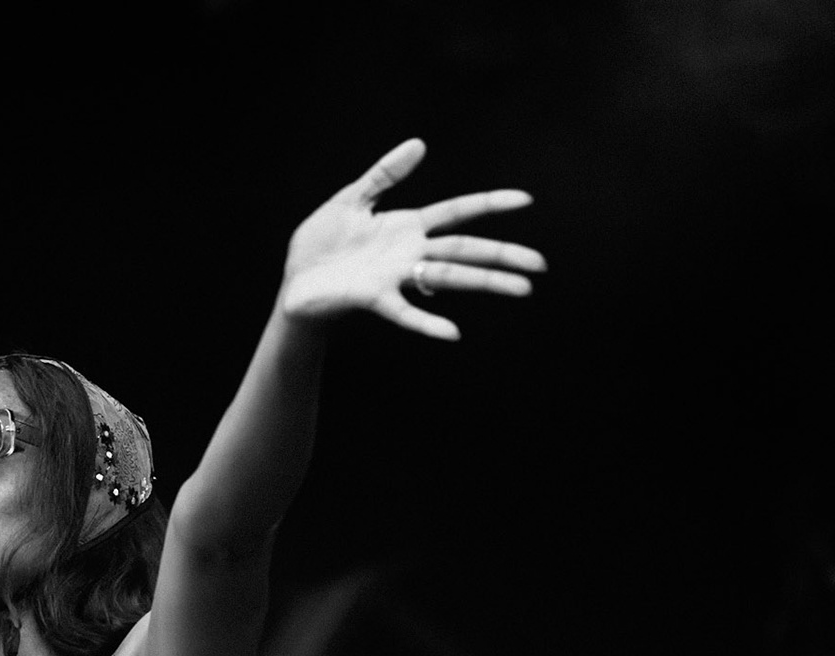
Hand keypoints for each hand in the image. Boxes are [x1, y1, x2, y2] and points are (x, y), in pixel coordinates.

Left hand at [280, 138, 544, 340]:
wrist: (294, 281)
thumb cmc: (321, 244)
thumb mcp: (351, 200)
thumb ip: (384, 174)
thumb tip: (420, 143)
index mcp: (407, 226)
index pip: (457, 212)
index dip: (489, 204)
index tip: (525, 199)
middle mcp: (409, 254)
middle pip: (464, 250)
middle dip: (502, 255)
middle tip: (540, 264)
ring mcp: (395, 277)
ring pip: (448, 278)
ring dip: (484, 283)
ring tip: (521, 290)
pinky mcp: (373, 299)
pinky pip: (405, 313)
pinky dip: (427, 322)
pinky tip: (452, 333)